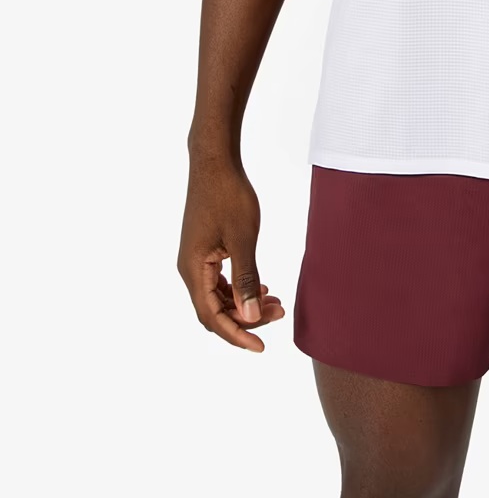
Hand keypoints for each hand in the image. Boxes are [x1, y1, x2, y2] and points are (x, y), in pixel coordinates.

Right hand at [177, 157, 286, 351]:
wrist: (215, 161)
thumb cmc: (229, 195)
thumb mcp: (242, 238)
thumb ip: (246, 279)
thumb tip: (249, 318)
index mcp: (193, 270)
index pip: (213, 317)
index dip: (237, 335)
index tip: (261, 347)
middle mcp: (189, 269)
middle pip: (215, 310)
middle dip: (245, 319)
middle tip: (279, 314)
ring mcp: (196, 259)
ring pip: (218, 296)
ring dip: (244, 303)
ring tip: (275, 302)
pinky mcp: (204, 249)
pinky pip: (219, 280)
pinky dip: (239, 288)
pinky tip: (260, 286)